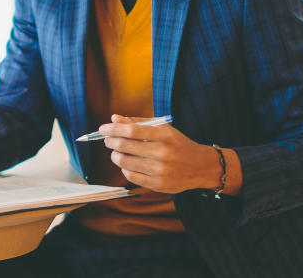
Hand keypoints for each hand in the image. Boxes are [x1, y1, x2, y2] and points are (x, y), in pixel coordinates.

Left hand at [100, 114, 220, 193]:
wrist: (200, 166)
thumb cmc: (177, 144)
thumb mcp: (162, 129)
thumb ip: (138, 123)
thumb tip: (114, 118)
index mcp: (164, 135)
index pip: (131, 130)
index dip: (113, 129)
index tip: (103, 128)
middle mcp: (162, 153)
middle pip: (125, 146)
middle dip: (110, 141)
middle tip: (107, 139)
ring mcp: (160, 170)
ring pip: (124, 162)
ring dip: (115, 155)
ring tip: (117, 152)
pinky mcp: (157, 184)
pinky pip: (131, 176)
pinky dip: (124, 169)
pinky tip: (127, 164)